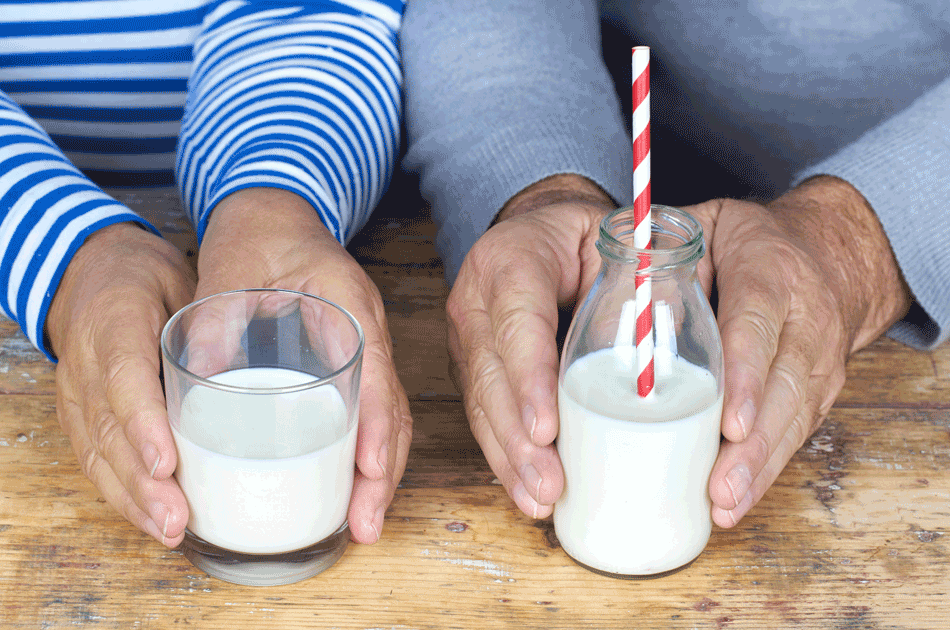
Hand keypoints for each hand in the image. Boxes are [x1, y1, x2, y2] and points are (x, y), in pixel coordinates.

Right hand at [47, 222, 196, 546]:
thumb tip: (254, 369)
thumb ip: (208, 320)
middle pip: (108, 430)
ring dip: (133, 499)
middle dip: (142, 481)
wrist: (90, 273)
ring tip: (169, 530)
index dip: (143, 424)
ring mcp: (75, 393)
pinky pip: (94, 459)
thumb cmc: (147, 279)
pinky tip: (152, 520)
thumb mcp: (181, 281)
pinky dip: (122, 495)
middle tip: (177, 518)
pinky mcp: (78, 415)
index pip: (124, 378)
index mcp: (112, 321)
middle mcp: (85, 363)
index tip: (168, 462)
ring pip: (97, 454)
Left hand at [194, 187, 411, 542]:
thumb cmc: (258, 235)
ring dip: (381, 472)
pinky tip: (352, 487)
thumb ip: (214, 321)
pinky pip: (371, 413)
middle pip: (392, 410)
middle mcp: (367, 330)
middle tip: (366, 525)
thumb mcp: (228, 270)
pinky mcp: (351, 361)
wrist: (274, 212)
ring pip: (388, 418)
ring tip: (363, 523)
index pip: (375, 372)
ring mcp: (364, 347)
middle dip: (385, 472)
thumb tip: (197, 385)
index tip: (369, 471)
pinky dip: (367, 453)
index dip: (375, 426)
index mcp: (348, 304)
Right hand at [446, 174, 615, 517]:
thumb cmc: (582, 238)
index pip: (517, 321)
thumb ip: (638, 279)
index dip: (529, 378)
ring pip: (480, 402)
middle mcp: (476, 299)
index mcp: (511, 259)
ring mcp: (468, 336)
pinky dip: (506, 454)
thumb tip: (667, 338)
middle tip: (548, 483)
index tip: (548, 429)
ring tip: (539, 499)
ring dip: (508, 457)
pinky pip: (484, 413)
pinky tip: (527, 488)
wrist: (540, 233)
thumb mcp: (614, 240)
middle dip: (517, 437)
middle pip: (490, 374)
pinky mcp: (473, 366)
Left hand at [686, 175, 911, 526]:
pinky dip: (768, 468)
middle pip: (783, 388)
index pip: (758, 327)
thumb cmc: (750, 243)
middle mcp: (805, 320)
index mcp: (772, 274)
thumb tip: (620, 290)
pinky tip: (738, 498)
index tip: (729, 424)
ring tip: (725, 505)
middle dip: (752, 446)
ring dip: (760, 468)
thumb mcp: (710, 226)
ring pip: (794, 419)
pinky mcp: (820, 389)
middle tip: (720, 487)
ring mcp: (819, 359)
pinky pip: (797, 432)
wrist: (828, 254)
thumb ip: (666, 253)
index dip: (746, 378)